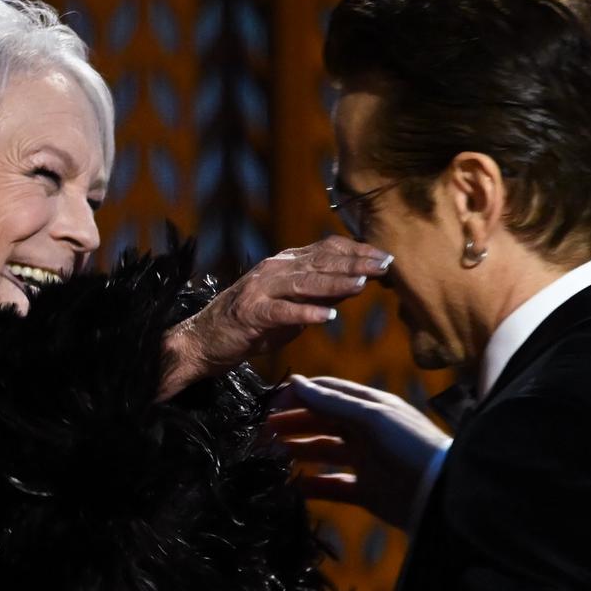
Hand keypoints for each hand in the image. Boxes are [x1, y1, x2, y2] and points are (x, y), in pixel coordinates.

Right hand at [157, 238, 390, 398]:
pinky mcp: (251, 314)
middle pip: (321, 262)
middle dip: (355, 264)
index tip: (385, 256)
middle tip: (386, 265)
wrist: (204, 340)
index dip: (357, 251)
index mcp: (285, 263)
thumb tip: (354, 285)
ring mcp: (261, 289)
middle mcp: (274, 269)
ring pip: (305, 283)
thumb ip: (319, 295)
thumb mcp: (292, 307)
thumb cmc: (251, 326)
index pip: (327, 249)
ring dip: (335, 283)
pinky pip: (283, 312)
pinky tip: (327, 319)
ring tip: (362, 285)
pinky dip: (306, 314)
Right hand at [266, 375, 452, 525]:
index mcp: (371, 406)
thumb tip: (296, 382)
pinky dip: (312, 485)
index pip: (328, 392)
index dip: (299, 394)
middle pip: (322, 421)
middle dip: (293, 423)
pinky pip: (332, 486)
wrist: (441, 494)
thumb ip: (333, 402)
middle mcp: (367, 431)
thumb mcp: (372, 418)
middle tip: (261, 431)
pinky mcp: (366, 491)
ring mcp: (366, 461)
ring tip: (269, 455)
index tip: (269, 403)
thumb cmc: (410, 446)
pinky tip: (291, 485)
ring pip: (324, 452)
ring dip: (298, 450)